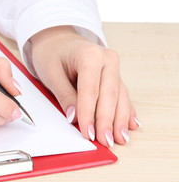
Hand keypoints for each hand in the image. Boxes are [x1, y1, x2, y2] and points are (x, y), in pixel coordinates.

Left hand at [30, 26, 139, 146]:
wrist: (57, 40)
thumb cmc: (52, 53)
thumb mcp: (50, 73)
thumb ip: (64, 95)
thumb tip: (74, 117)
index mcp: (90, 55)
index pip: (90, 91)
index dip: (89, 114)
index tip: (88, 133)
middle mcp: (107, 60)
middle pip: (109, 95)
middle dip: (107, 121)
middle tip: (105, 141)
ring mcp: (113, 67)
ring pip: (119, 97)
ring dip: (120, 120)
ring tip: (120, 138)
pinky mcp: (114, 75)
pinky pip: (122, 95)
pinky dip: (126, 111)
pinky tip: (131, 124)